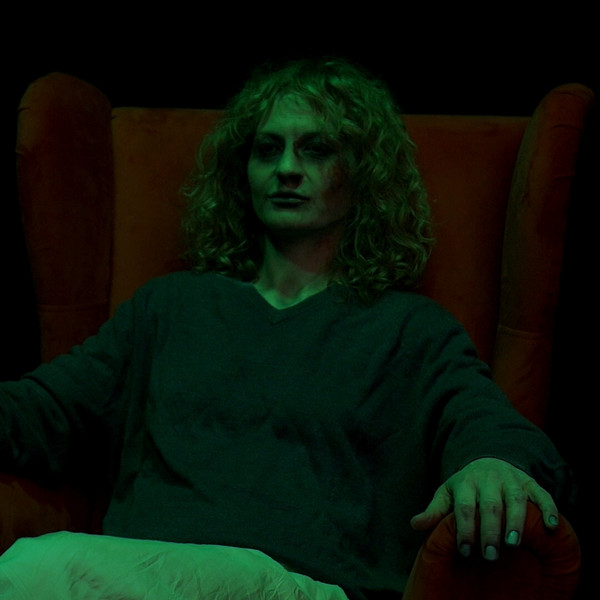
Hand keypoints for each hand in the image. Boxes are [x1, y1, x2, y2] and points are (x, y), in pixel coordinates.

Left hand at [410, 457, 559, 559]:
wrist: (488, 461)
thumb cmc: (466, 487)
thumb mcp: (447, 494)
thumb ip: (435, 510)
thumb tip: (414, 524)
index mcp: (466, 481)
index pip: (464, 506)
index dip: (464, 528)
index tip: (464, 551)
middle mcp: (488, 478)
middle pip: (489, 504)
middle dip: (489, 530)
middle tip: (489, 554)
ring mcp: (510, 478)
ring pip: (515, 498)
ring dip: (516, 520)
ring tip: (513, 543)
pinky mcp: (529, 481)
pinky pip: (541, 493)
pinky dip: (548, 509)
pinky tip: (551, 526)